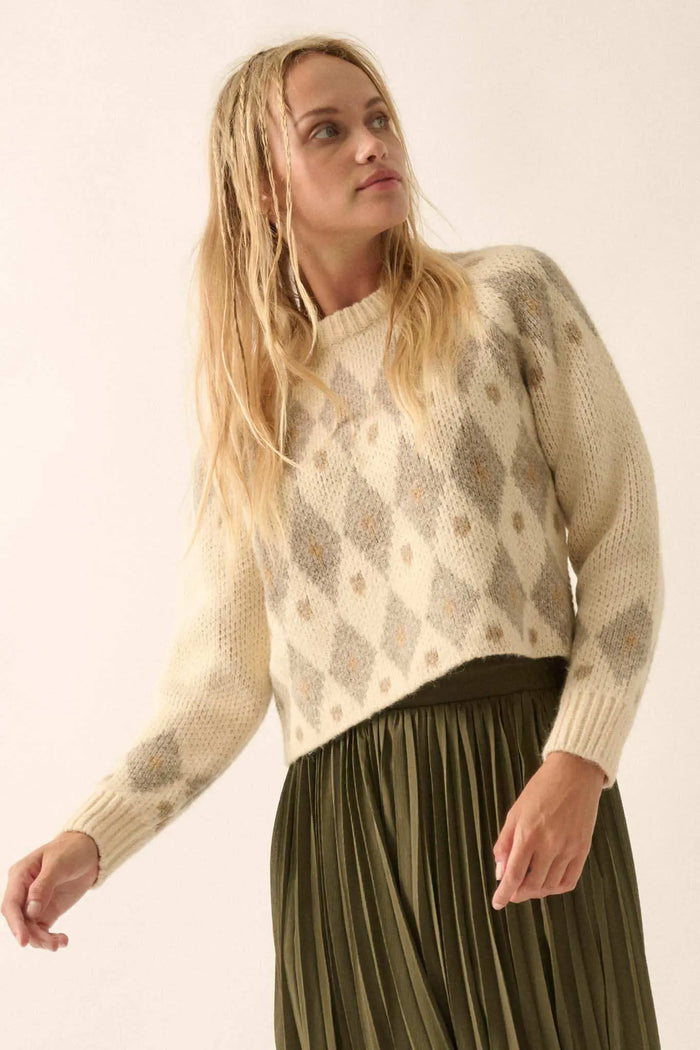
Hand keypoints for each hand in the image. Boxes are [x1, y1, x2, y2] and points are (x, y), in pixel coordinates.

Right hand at [2, 831, 99, 949]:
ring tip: (60, 943)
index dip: (16, 924)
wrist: (90, 850)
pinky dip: (50, 938)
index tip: (24, 941)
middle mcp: (23, 891)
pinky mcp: (47, 910)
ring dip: (42, 940)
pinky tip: (63, 941)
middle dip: (32, 935)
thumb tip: (31, 911)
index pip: (11, 904)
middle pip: (19, 920)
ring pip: (30, 929)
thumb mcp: (59, 863)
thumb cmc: (71, 850)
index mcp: (20, 875)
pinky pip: (43, 929)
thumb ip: (43, 885)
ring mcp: (35, 903)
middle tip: (51, 945)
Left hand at [491, 751, 604, 910]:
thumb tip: (500, 870)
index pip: (514, 874)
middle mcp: (549, 845)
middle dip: (518, 893)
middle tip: (511, 892)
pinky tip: (548, 883)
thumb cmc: (541, 789)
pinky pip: (569, 880)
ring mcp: (568, 849)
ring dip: (536, 891)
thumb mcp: (515, 812)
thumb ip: (505, 843)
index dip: (504, 893)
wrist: (575, 774)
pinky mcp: (583, 850)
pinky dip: (556, 887)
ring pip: (549, 886)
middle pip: (532, 885)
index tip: (497, 902)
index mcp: (528, 834)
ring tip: (527, 886)